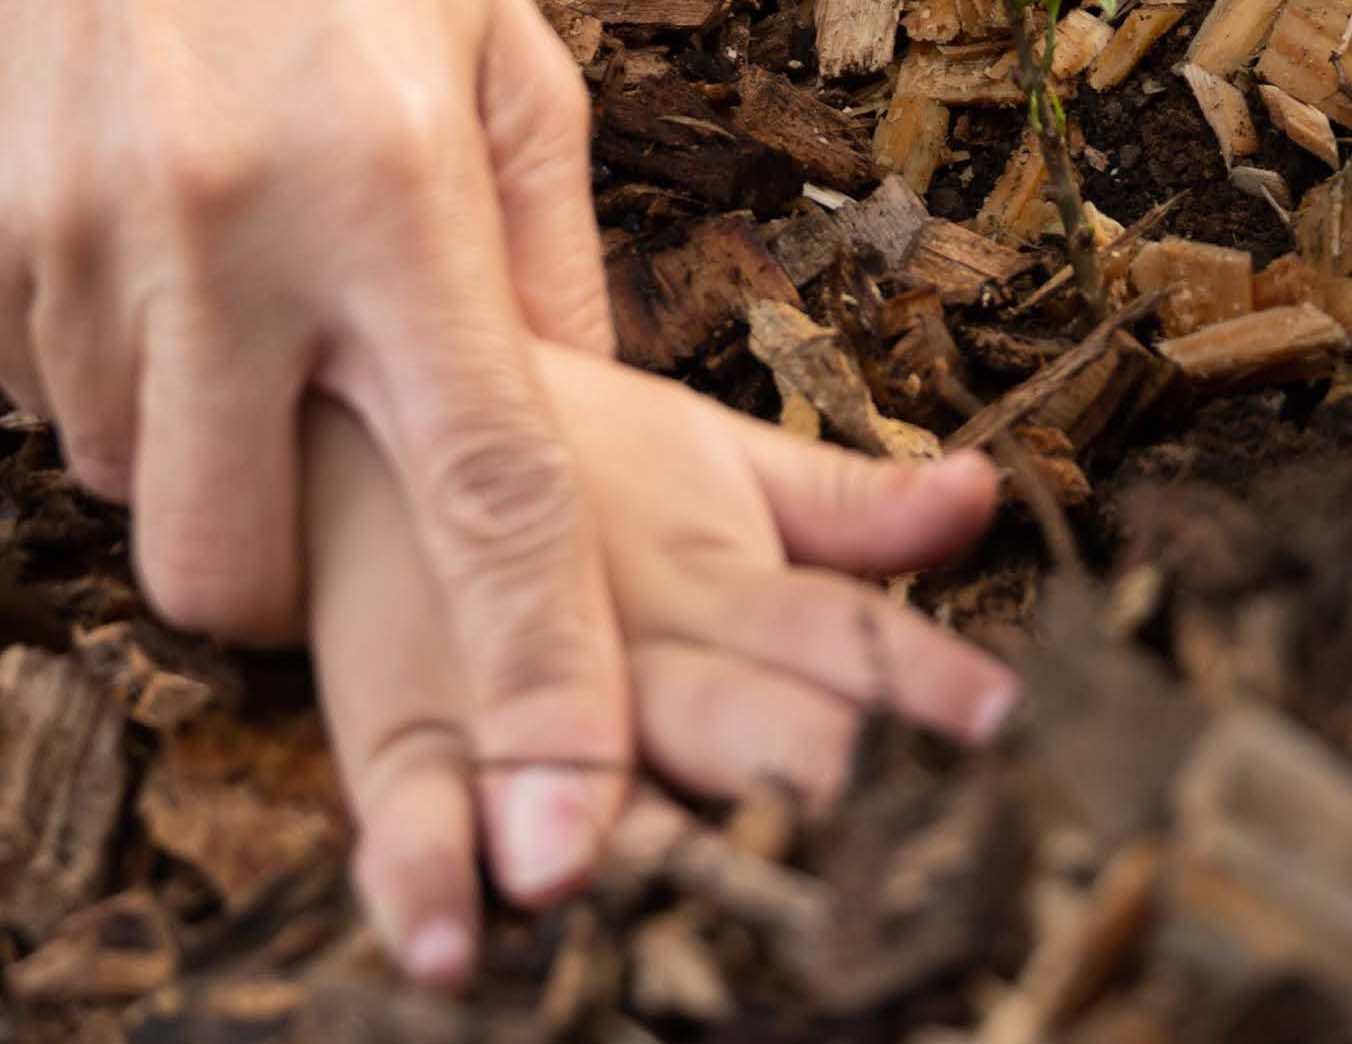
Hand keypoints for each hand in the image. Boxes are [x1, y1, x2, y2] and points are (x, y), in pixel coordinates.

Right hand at [0, 0, 653, 910]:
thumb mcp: (495, 33)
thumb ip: (546, 254)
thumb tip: (584, 439)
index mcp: (392, 188)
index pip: (488, 498)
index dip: (541, 685)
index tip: (569, 834)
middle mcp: (222, 233)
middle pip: (237, 577)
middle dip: (287, 587)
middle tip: (321, 461)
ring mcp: (66, 238)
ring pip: (127, 495)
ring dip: (191, 449)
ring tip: (226, 276)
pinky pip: (37, 393)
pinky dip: (97, 364)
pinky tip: (134, 214)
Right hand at [305, 347, 1017, 982]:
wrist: (349, 403)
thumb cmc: (560, 459)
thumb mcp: (707, 461)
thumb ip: (843, 504)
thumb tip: (980, 493)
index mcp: (708, 575)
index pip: (833, 631)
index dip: (915, 677)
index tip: (1002, 725)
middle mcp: (619, 642)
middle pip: (722, 715)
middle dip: (791, 774)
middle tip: (866, 845)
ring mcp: (505, 697)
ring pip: (574, 782)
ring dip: (611, 841)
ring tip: (639, 899)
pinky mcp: (397, 735)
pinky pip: (405, 817)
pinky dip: (423, 879)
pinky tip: (451, 946)